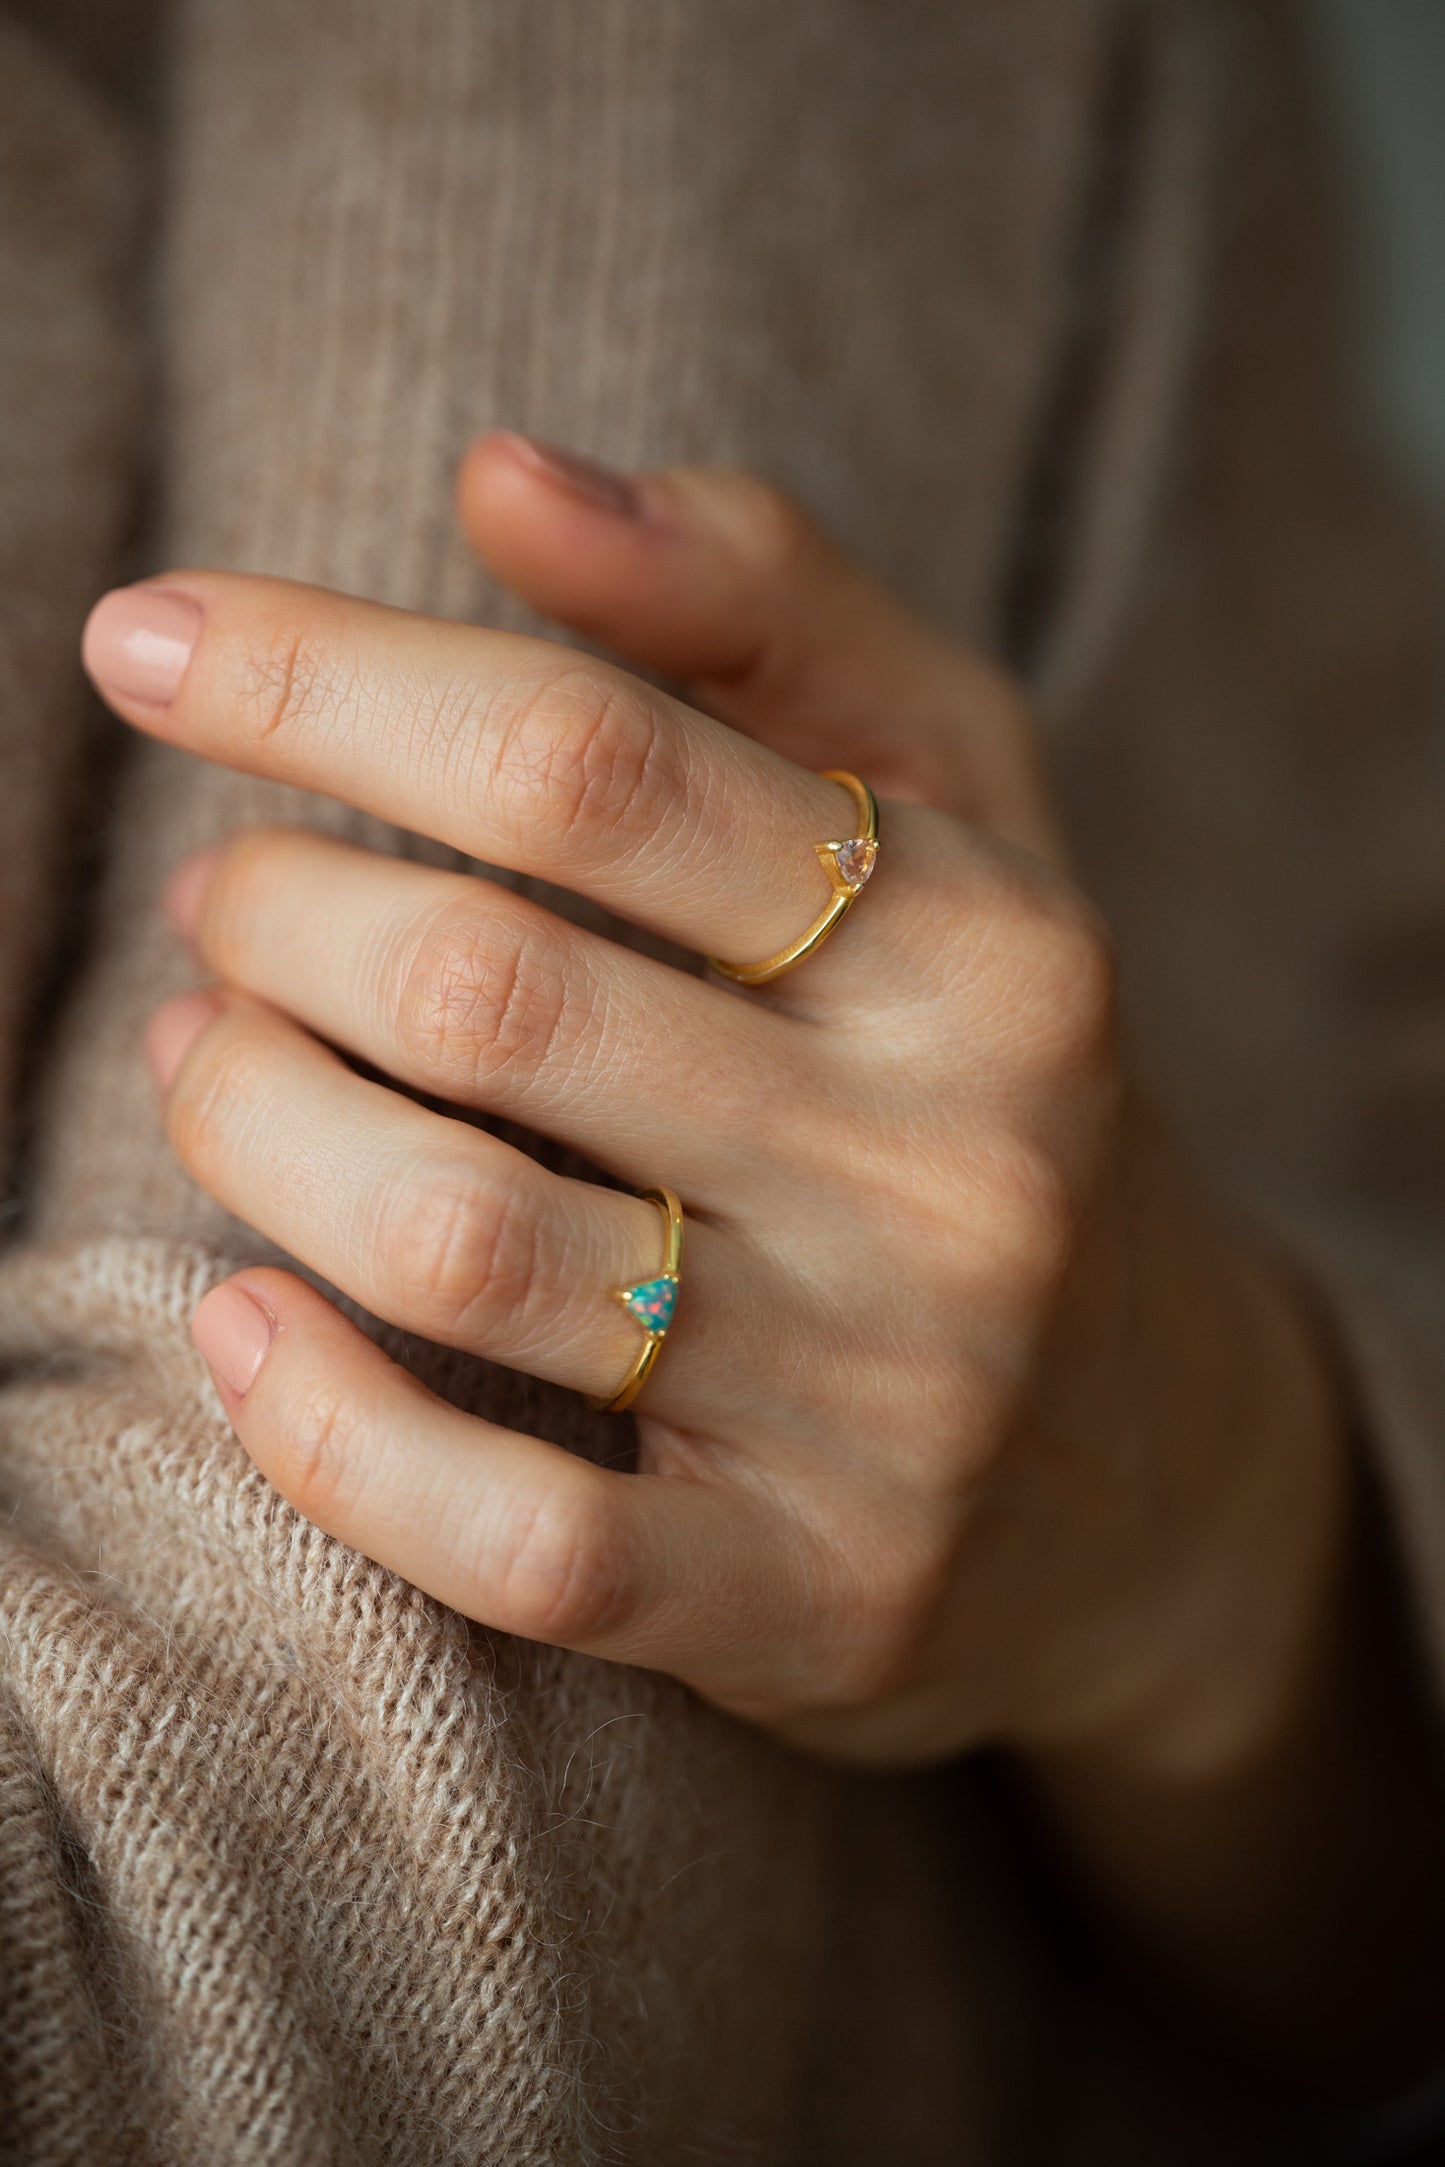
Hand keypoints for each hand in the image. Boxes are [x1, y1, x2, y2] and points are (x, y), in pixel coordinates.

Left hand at [82, 434, 1343, 1774]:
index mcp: (987, 938)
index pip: (586, 759)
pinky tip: (235, 1320)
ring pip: (460, 1244)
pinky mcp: (808, 1593)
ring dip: (252, 1129)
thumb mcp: (946, 799)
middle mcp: (956, 1168)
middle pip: (485, 992)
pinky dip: (319, 1427)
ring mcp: (890, 1400)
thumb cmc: (978, 1064)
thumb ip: (756, 604)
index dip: (320, 679)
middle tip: (223, 903)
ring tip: (202, 1060)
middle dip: (272, 918)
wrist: (1136, 1446)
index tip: (147, 641)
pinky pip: (511, 1540)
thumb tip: (505, 475)